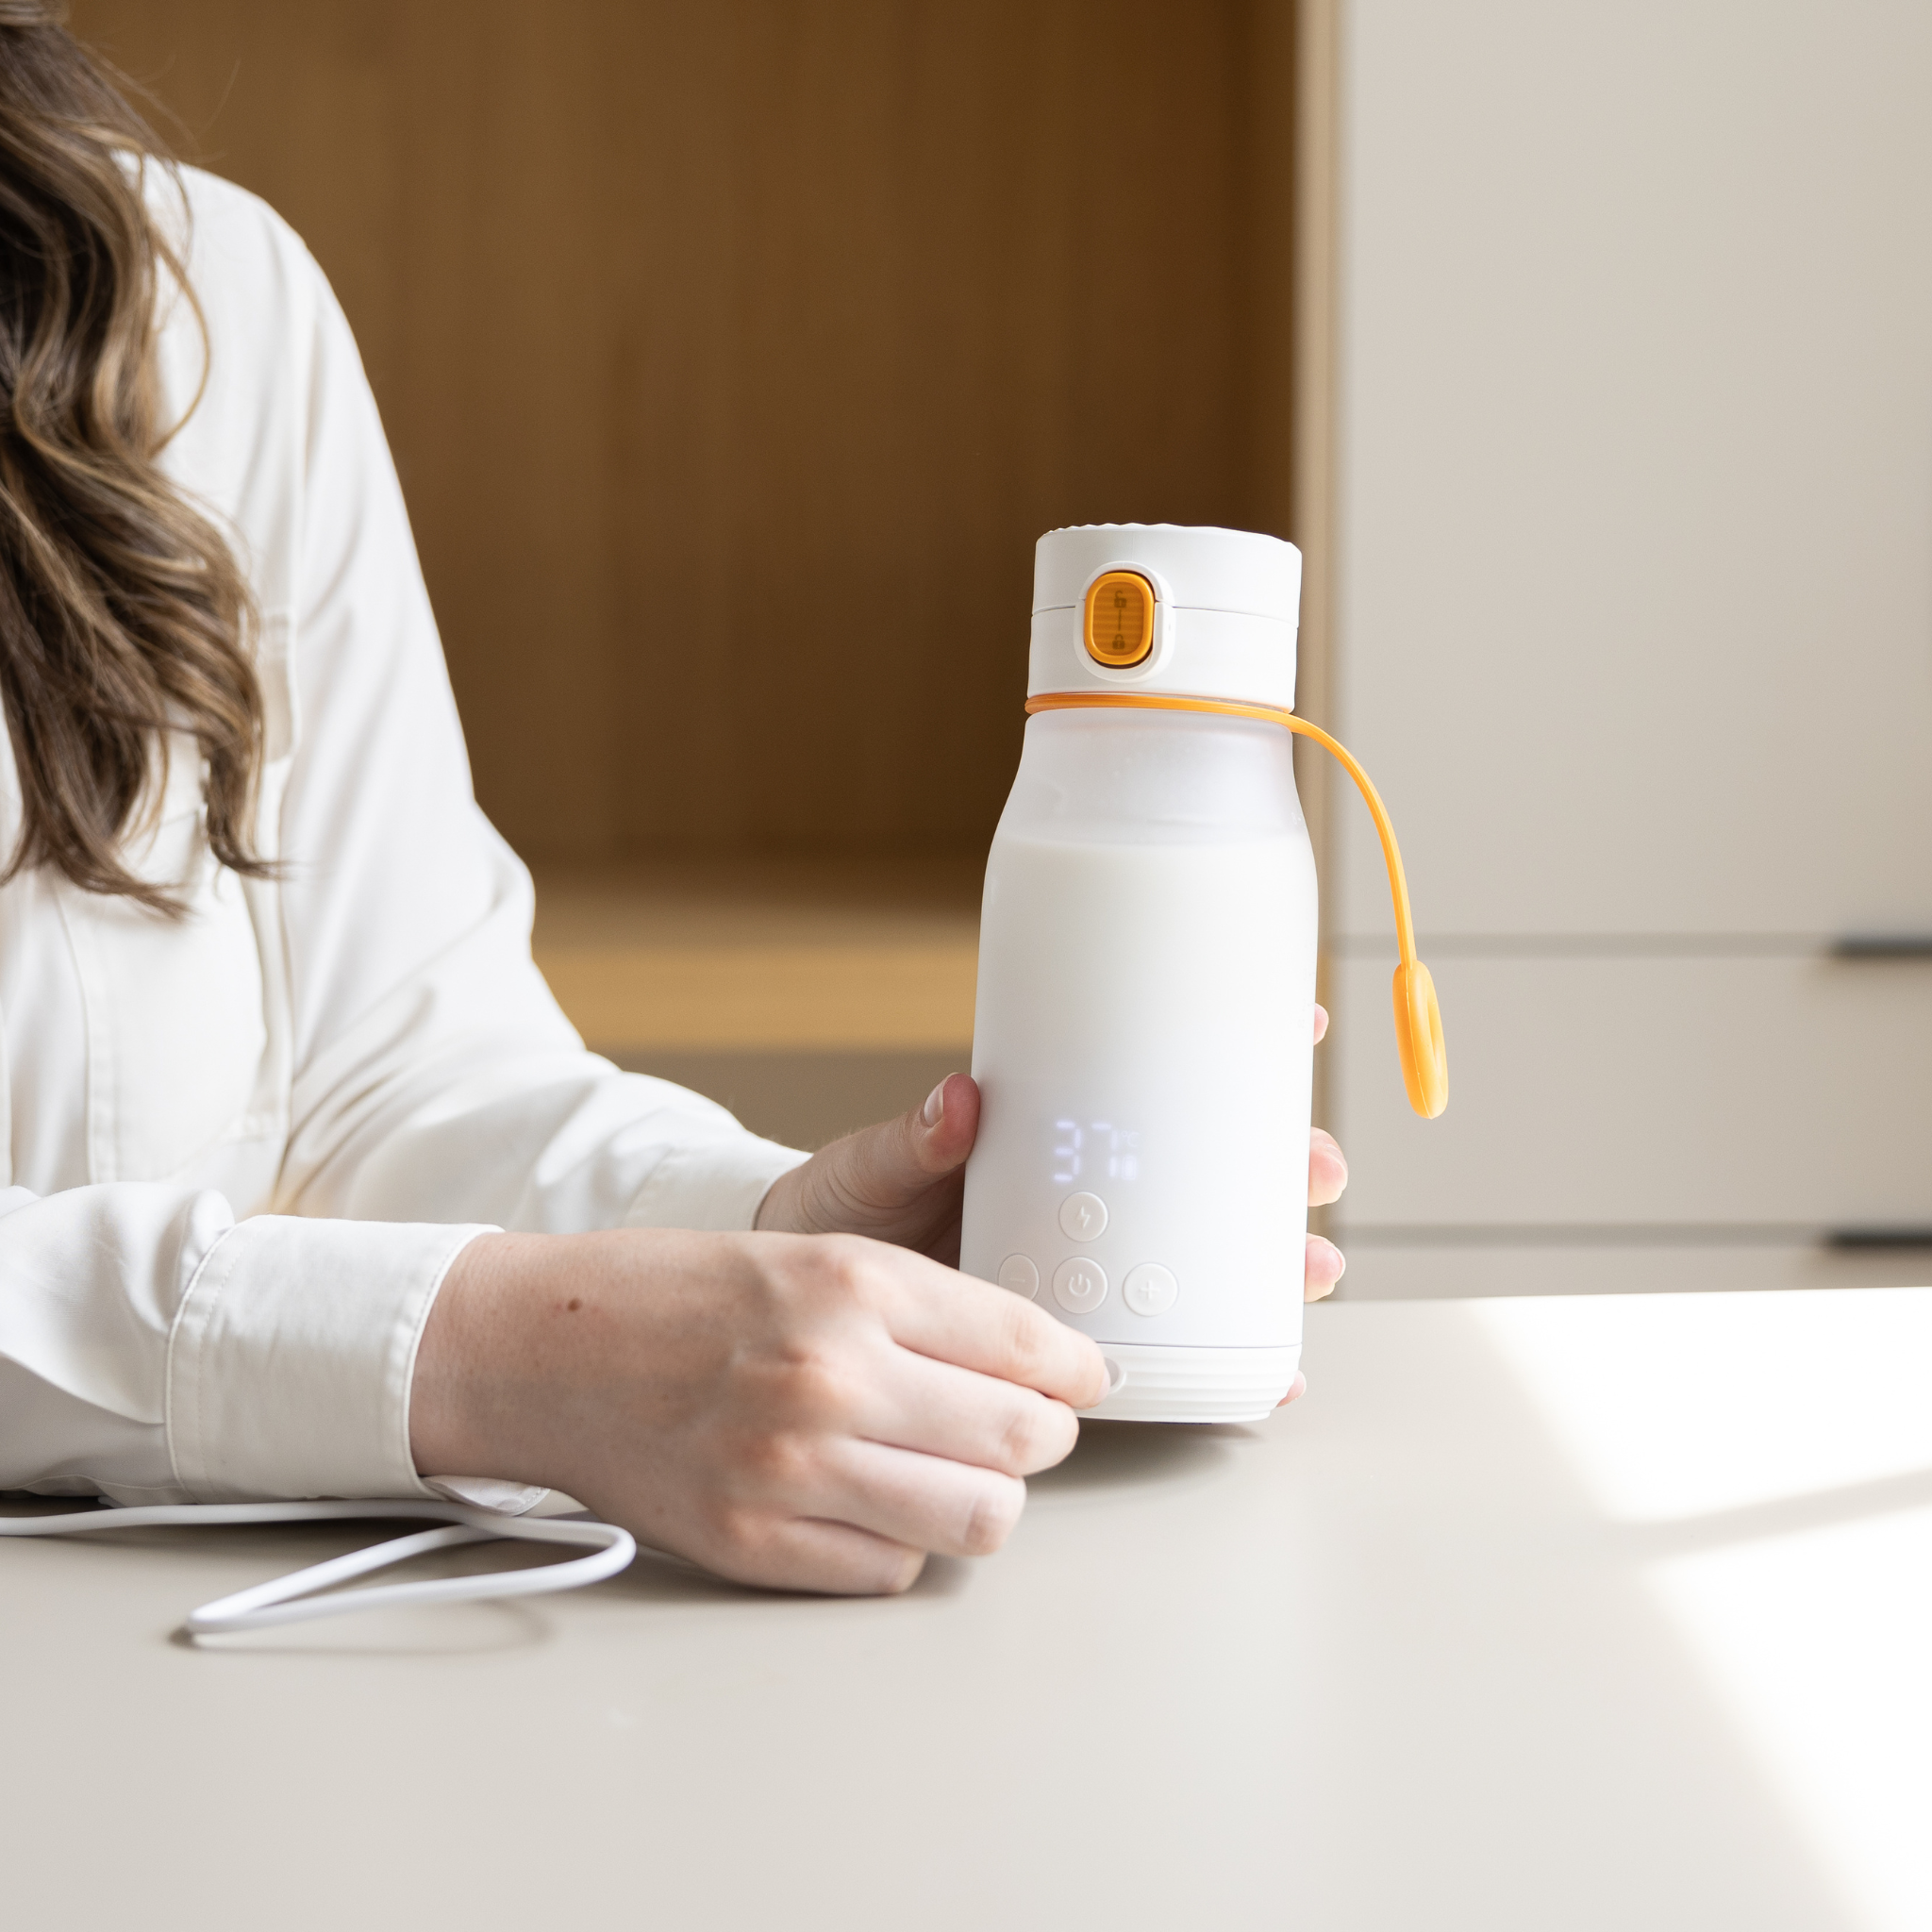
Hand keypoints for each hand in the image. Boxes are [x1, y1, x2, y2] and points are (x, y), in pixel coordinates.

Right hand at [412, 1225, 1107, 1594]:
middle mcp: (830, 1375)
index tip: (1084, 1378)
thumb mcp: (812, 1254)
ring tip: (958, 1471)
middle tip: (1028, 1426)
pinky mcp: (754, 1544)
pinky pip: (894, 1569)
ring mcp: (790, 1469)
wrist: (544, 1349)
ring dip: (988, 1498)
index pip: (1028, 1343)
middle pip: (1021, 1440)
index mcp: (852, 1283)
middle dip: (1044, 1436)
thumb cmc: (678, 1294)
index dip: (1078, 1368)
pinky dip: (903, 1541)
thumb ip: (928, 1306)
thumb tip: (1041, 1365)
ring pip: (978, 1519)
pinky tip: (873, 1501)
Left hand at [760, 1010, 1349, 1302]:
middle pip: (1210, 1171)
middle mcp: (1084, 1197)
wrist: (807, 1315)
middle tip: (1316, 1168)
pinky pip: (1168, 1344)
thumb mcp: (869, 1170)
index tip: (1302, 1029)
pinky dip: (1225, 1359)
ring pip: (1209, 1256)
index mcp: (1046, 1137)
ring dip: (1273, 1260)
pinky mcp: (1079, 1335)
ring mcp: (1089, 1264)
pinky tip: (1268, 1374)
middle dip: (1283, 1164)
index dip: (1238, 1053)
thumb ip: (910, 1141)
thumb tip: (957, 1100)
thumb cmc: (842, 1218)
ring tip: (1313, 1267)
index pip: (1153, 1080)